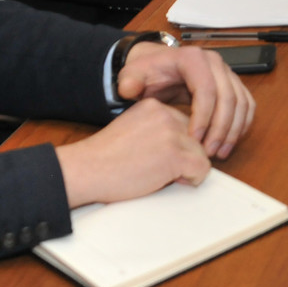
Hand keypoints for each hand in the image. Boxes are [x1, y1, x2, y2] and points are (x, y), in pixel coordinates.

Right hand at [55, 98, 210, 208]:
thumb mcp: (133, 129)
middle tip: (158, 168)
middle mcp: (166, 114)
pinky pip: (203, 169)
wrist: (85, 171)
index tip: (158, 156)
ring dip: (187, 168)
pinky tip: (169, 180)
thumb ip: (157, 129)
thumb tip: (186, 142)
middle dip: (184, 156)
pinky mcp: (175, 155)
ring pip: (202, 153)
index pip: (186, 124)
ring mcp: (172, 134)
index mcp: (154, 106)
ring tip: (160, 174)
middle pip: (197, 138)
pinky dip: (192, 180)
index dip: (176, 145)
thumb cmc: (104, 158)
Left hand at [117, 41, 255, 157]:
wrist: (158, 66)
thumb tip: (130, 89)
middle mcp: (215, 63)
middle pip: (229, 98)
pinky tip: (229, 143)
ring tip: (220, 153)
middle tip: (208, 152)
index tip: (193, 140)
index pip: (206, 89)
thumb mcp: (132, 75)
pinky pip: (247, 105)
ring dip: (233, 131)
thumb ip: (128, 82)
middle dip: (221, 129)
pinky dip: (241, 126)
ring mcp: (227, 73)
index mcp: (193, 58)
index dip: (203, 117)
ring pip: (242, 103)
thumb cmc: (148, 73)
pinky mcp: (233, 85)